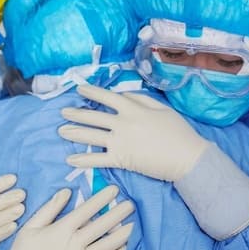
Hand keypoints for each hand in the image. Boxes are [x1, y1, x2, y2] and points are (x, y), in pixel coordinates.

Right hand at [0, 184, 133, 249]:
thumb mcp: (31, 226)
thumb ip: (50, 208)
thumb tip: (67, 191)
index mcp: (61, 230)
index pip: (86, 211)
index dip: (101, 199)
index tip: (114, 189)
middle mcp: (73, 245)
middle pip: (101, 226)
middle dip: (118, 213)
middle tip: (131, 204)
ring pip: (107, 246)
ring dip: (122, 234)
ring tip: (134, 224)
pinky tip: (125, 247)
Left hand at [58, 84, 209, 181]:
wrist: (187, 157)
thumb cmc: (178, 131)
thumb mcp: (162, 108)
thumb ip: (141, 100)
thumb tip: (123, 96)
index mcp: (133, 109)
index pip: (107, 97)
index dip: (91, 92)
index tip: (79, 89)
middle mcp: (122, 123)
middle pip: (93, 117)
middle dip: (76, 114)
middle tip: (63, 112)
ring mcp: (119, 142)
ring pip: (91, 136)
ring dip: (74, 133)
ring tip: (61, 130)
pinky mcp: (121, 160)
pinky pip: (97, 159)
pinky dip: (83, 159)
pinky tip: (70, 159)